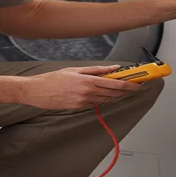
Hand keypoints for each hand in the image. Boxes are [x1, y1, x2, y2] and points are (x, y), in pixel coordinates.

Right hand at [16, 66, 140, 109]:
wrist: (36, 91)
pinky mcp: (78, 108)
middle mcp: (87, 93)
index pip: (115, 84)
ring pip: (106, 100)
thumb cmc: (53, 79)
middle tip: (135, 87)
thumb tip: (113, 68)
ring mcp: (83, 102)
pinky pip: (95, 103)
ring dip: (115, 95)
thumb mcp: (75, 70)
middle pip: (113, 94)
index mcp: (87, 81)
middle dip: (126, 91)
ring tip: (122, 89)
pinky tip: (104, 94)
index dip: (129, 85)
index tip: (138, 85)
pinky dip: (102, 99)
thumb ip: (96, 70)